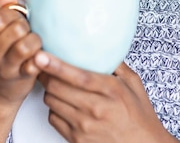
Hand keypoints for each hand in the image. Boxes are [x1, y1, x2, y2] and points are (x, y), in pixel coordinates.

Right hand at [0, 0, 41, 107]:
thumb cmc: (0, 55)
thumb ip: (3, 7)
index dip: (15, 16)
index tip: (17, 21)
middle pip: (16, 28)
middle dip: (27, 28)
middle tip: (27, 34)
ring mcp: (0, 67)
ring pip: (25, 46)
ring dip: (35, 42)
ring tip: (34, 45)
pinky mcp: (16, 80)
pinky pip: (32, 66)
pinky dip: (39, 60)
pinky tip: (39, 58)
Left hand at [35, 52, 178, 142]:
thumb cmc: (139, 116)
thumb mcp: (133, 84)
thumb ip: (116, 64)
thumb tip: (100, 45)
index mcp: (111, 91)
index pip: (78, 76)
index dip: (56, 65)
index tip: (41, 56)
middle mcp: (96, 109)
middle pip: (56, 88)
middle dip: (46, 75)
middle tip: (43, 66)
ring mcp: (84, 126)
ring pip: (51, 101)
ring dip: (51, 91)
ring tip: (58, 86)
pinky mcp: (76, 140)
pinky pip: (53, 118)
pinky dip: (55, 109)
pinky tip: (65, 105)